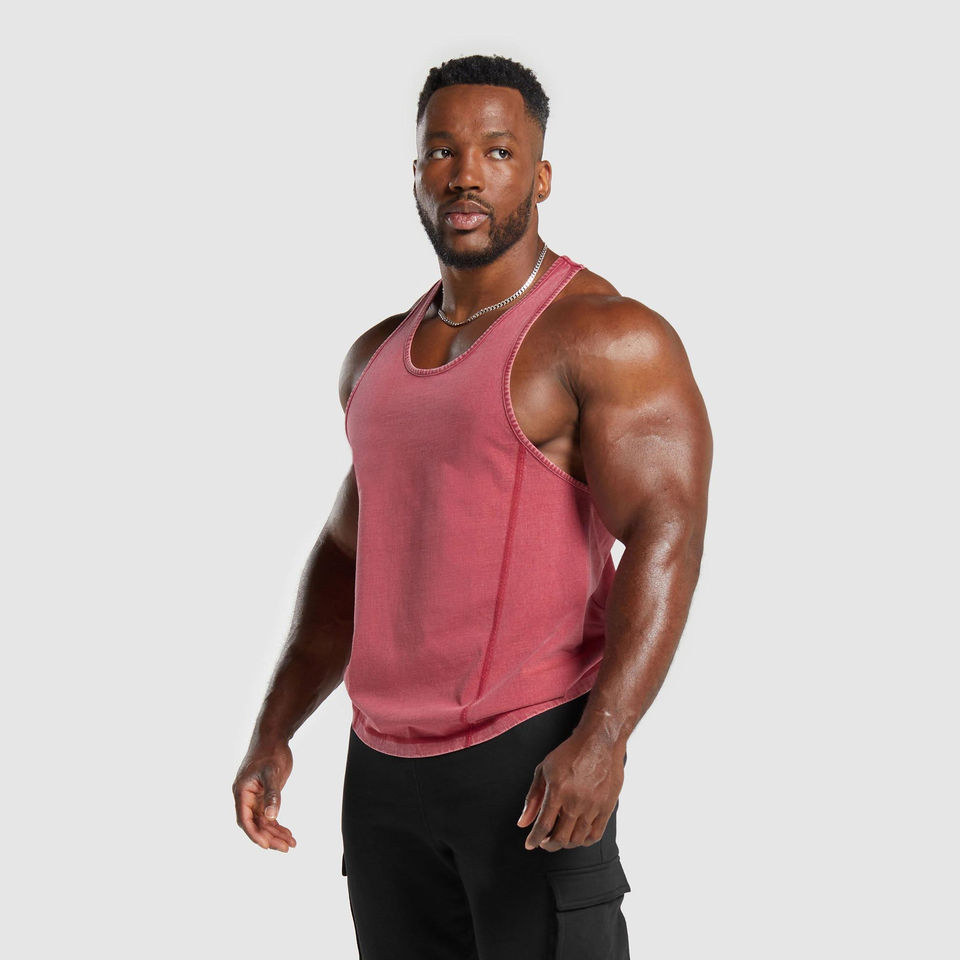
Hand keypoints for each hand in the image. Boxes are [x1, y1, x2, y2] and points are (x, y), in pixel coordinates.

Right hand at [232, 742, 296, 851]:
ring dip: (275, 833)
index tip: (267, 845)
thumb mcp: (272, 772)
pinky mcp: (263, 796)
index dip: (254, 834)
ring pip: (263, 821)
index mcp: (241, 792)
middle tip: (286, 848)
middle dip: (270, 837)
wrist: (273, 737)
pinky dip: (277, 824)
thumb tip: (272, 817)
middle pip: (255, 824)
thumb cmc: (270, 751)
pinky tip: (288, 833)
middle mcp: (245, 797)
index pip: (245, 819)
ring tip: (291, 844)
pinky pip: (269, 815)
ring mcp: (254, 797)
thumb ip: (272, 794)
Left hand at [516, 731, 624, 851]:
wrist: (599, 741)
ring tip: (560, 837)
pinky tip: (577, 836)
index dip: (534, 839)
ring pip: (577, 839)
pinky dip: (583, 841)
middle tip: (544, 841)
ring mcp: (593, 806)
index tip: (530, 843)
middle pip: (560, 838)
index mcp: (558, 790)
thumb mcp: (544, 769)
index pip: (543, 825)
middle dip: (548, 844)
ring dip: (565, 844)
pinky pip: (595, 835)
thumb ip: (532, 798)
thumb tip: (523, 822)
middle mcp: (576, 801)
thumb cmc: (570, 753)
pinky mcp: (607, 807)